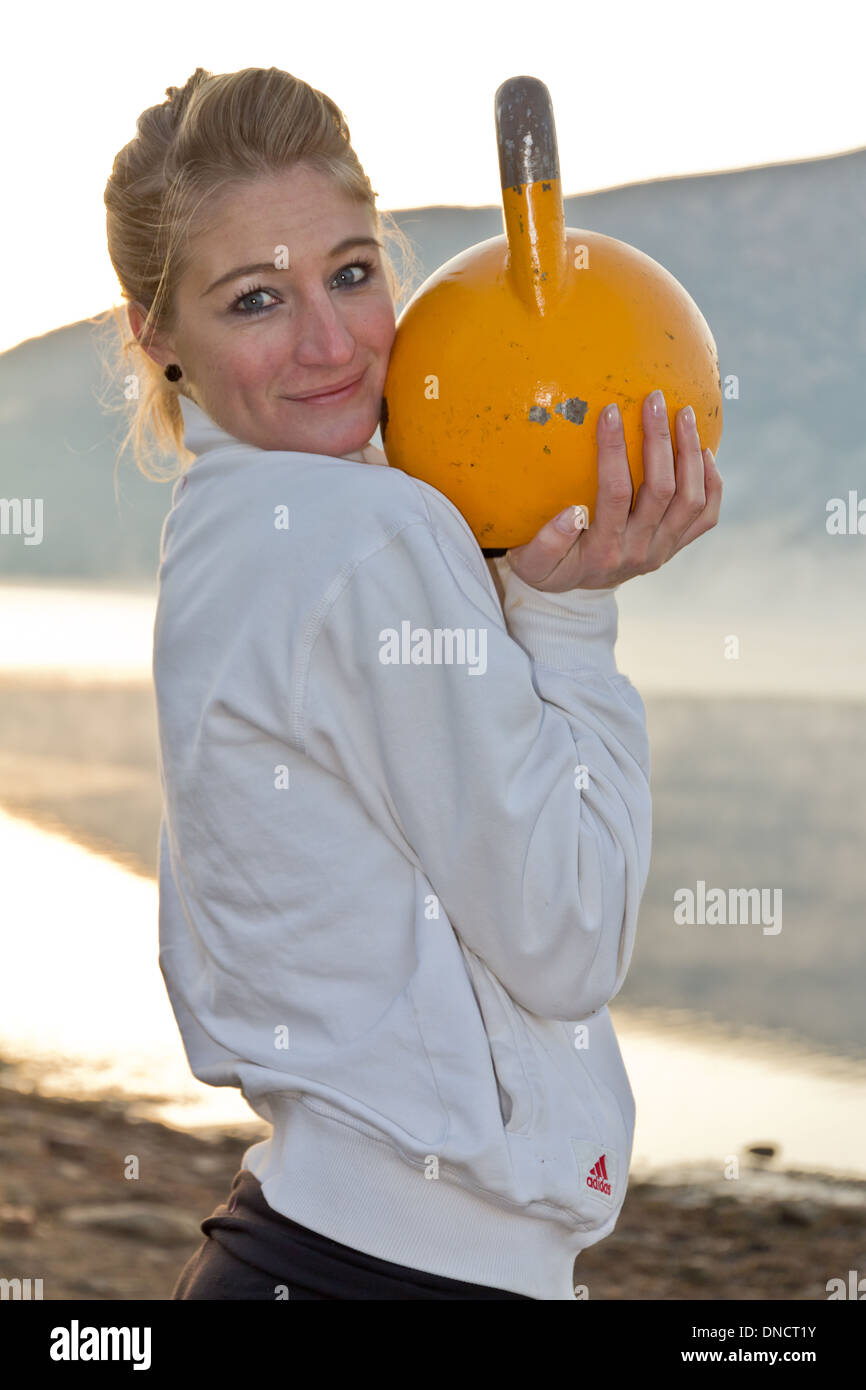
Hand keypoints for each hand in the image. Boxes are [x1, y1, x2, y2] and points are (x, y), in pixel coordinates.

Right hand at [504, 390, 721, 591]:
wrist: (575, 592)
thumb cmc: (549, 567)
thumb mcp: (531, 563)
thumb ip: (545, 543)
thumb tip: (573, 513)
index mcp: (604, 551)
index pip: (615, 494)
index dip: (614, 450)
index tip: (610, 410)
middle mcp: (640, 551)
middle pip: (662, 491)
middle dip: (659, 440)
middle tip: (655, 399)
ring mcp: (663, 549)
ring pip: (691, 499)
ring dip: (691, 453)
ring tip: (684, 413)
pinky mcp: (677, 545)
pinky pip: (707, 515)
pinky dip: (712, 482)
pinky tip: (704, 450)